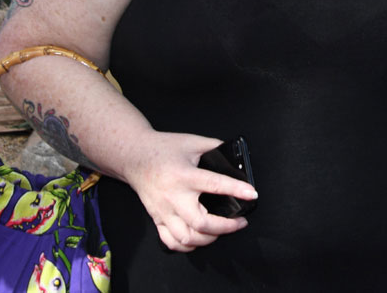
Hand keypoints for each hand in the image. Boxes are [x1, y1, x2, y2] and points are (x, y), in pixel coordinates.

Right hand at [123, 132, 257, 251]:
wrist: (134, 156)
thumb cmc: (163, 148)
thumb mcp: (192, 141)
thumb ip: (215, 147)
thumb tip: (235, 155)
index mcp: (184, 175)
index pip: (214, 185)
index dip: (236, 190)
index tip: (252, 194)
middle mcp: (173, 196)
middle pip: (200, 222)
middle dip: (225, 227)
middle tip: (240, 222)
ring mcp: (163, 211)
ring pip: (186, 237)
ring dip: (208, 239)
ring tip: (221, 231)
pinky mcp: (156, 219)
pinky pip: (171, 242)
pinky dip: (187, 246)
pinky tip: (200, 239)